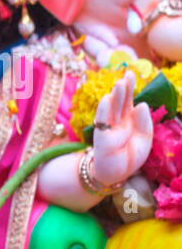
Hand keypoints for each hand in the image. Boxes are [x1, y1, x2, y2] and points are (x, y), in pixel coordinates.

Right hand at [90, 70, 153, 187]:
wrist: (118, 174)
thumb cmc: (130, 157)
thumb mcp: (145, 139)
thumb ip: (145, 122)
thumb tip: (141, 104)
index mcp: (129, 120)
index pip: (129, 101)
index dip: (130, 88)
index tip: (131, 74)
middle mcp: (118, 121)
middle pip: (120, 102)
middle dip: (124, 88)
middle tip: (128, 73)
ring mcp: (109, 128)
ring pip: (112, 109)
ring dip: (115, 96)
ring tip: (120, 84)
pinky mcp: (103, 138)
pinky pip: (102, 122)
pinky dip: (104, 111)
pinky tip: (107, 100)